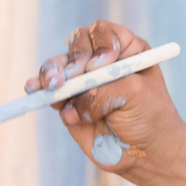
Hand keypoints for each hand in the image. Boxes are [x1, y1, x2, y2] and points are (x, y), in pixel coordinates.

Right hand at [26, 20, 184, 174]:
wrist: (148, 152)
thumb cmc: (150, 117)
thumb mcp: (135, 95)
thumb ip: (103, 90)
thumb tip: (70, 103)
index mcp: (126, 50)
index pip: (103, 32)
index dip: (98, 45)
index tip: (99, 66)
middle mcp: (102, 61)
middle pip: (76, 45)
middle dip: (73, 60)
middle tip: (72, 76)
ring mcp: (83, 81)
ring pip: (58, 66)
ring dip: (52, 72)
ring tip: (53, 87)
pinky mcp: (69, 102)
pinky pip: (49, 92)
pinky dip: (41, 91)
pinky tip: (35, 92)